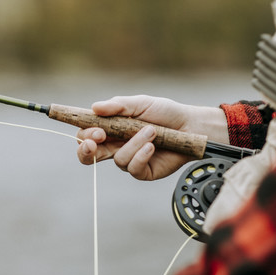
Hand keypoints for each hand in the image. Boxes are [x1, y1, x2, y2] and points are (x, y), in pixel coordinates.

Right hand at [76, 95, 228, 179]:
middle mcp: (116, 146)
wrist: (190, 125)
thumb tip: (94, 107)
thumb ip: (118, 105)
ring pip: (117, 159)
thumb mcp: (140, 103)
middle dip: (88, 150)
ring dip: (133, 143)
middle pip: (90, 155)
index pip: (87, 135)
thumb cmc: (165, 112)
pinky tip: (152, 146)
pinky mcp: (143, 171)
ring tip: (151, 131)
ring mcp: (129, 159)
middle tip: (97, 140)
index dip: (84, 136)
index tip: (93, 131)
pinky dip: (141, 155)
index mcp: (111, 129)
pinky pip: (133, 168)